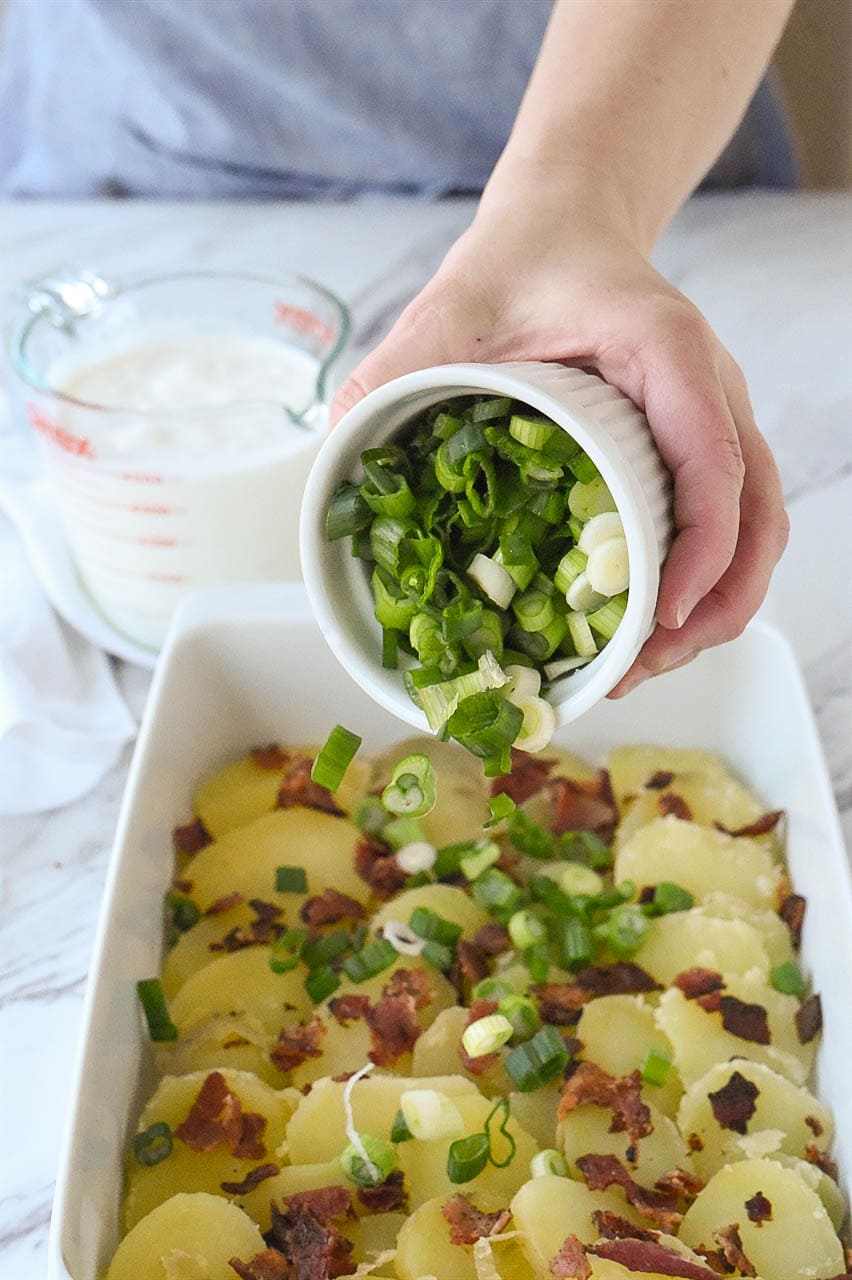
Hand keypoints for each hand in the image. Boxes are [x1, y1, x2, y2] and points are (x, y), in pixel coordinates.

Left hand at [331, 176, 787, 693]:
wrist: (563, 225)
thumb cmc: (517, 263)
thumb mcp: (441, 314)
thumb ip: (387, 383)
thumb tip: (335, 477)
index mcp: (664, 350)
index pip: (713, 465)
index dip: (698, 555)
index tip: (656, 617)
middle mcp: (711, 386)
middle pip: (755, 517)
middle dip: (711, 608)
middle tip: (639, 667)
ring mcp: (716, 415)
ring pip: (758, 527)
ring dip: (717, 606)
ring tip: (645, 663)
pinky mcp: (702, 439)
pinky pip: (734, 519)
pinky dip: (707, 579)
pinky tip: (651, 619)